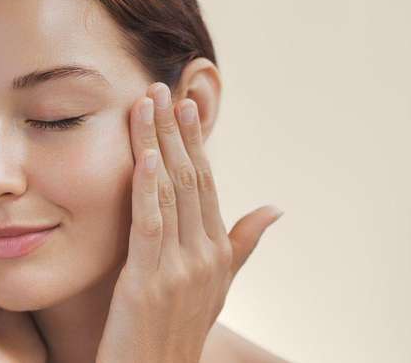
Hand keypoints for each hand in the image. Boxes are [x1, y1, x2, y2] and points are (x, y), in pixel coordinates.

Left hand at [95, 83, 283, 362]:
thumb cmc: (178, 329)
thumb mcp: (218, 285)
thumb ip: (242, 245)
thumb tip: (274, 208)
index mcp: (217, 251)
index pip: (207, 183)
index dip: (194, 142)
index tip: (182, 105)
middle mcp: (204, 254)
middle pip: (190, 178)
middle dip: (174, 131)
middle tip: (161, 88)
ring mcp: (179, 268)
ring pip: (169, 191)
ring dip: (156, 143)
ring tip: (146, 104)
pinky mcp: (148, 281)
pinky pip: (149, 224)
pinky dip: (146, 187)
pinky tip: (142, 156)